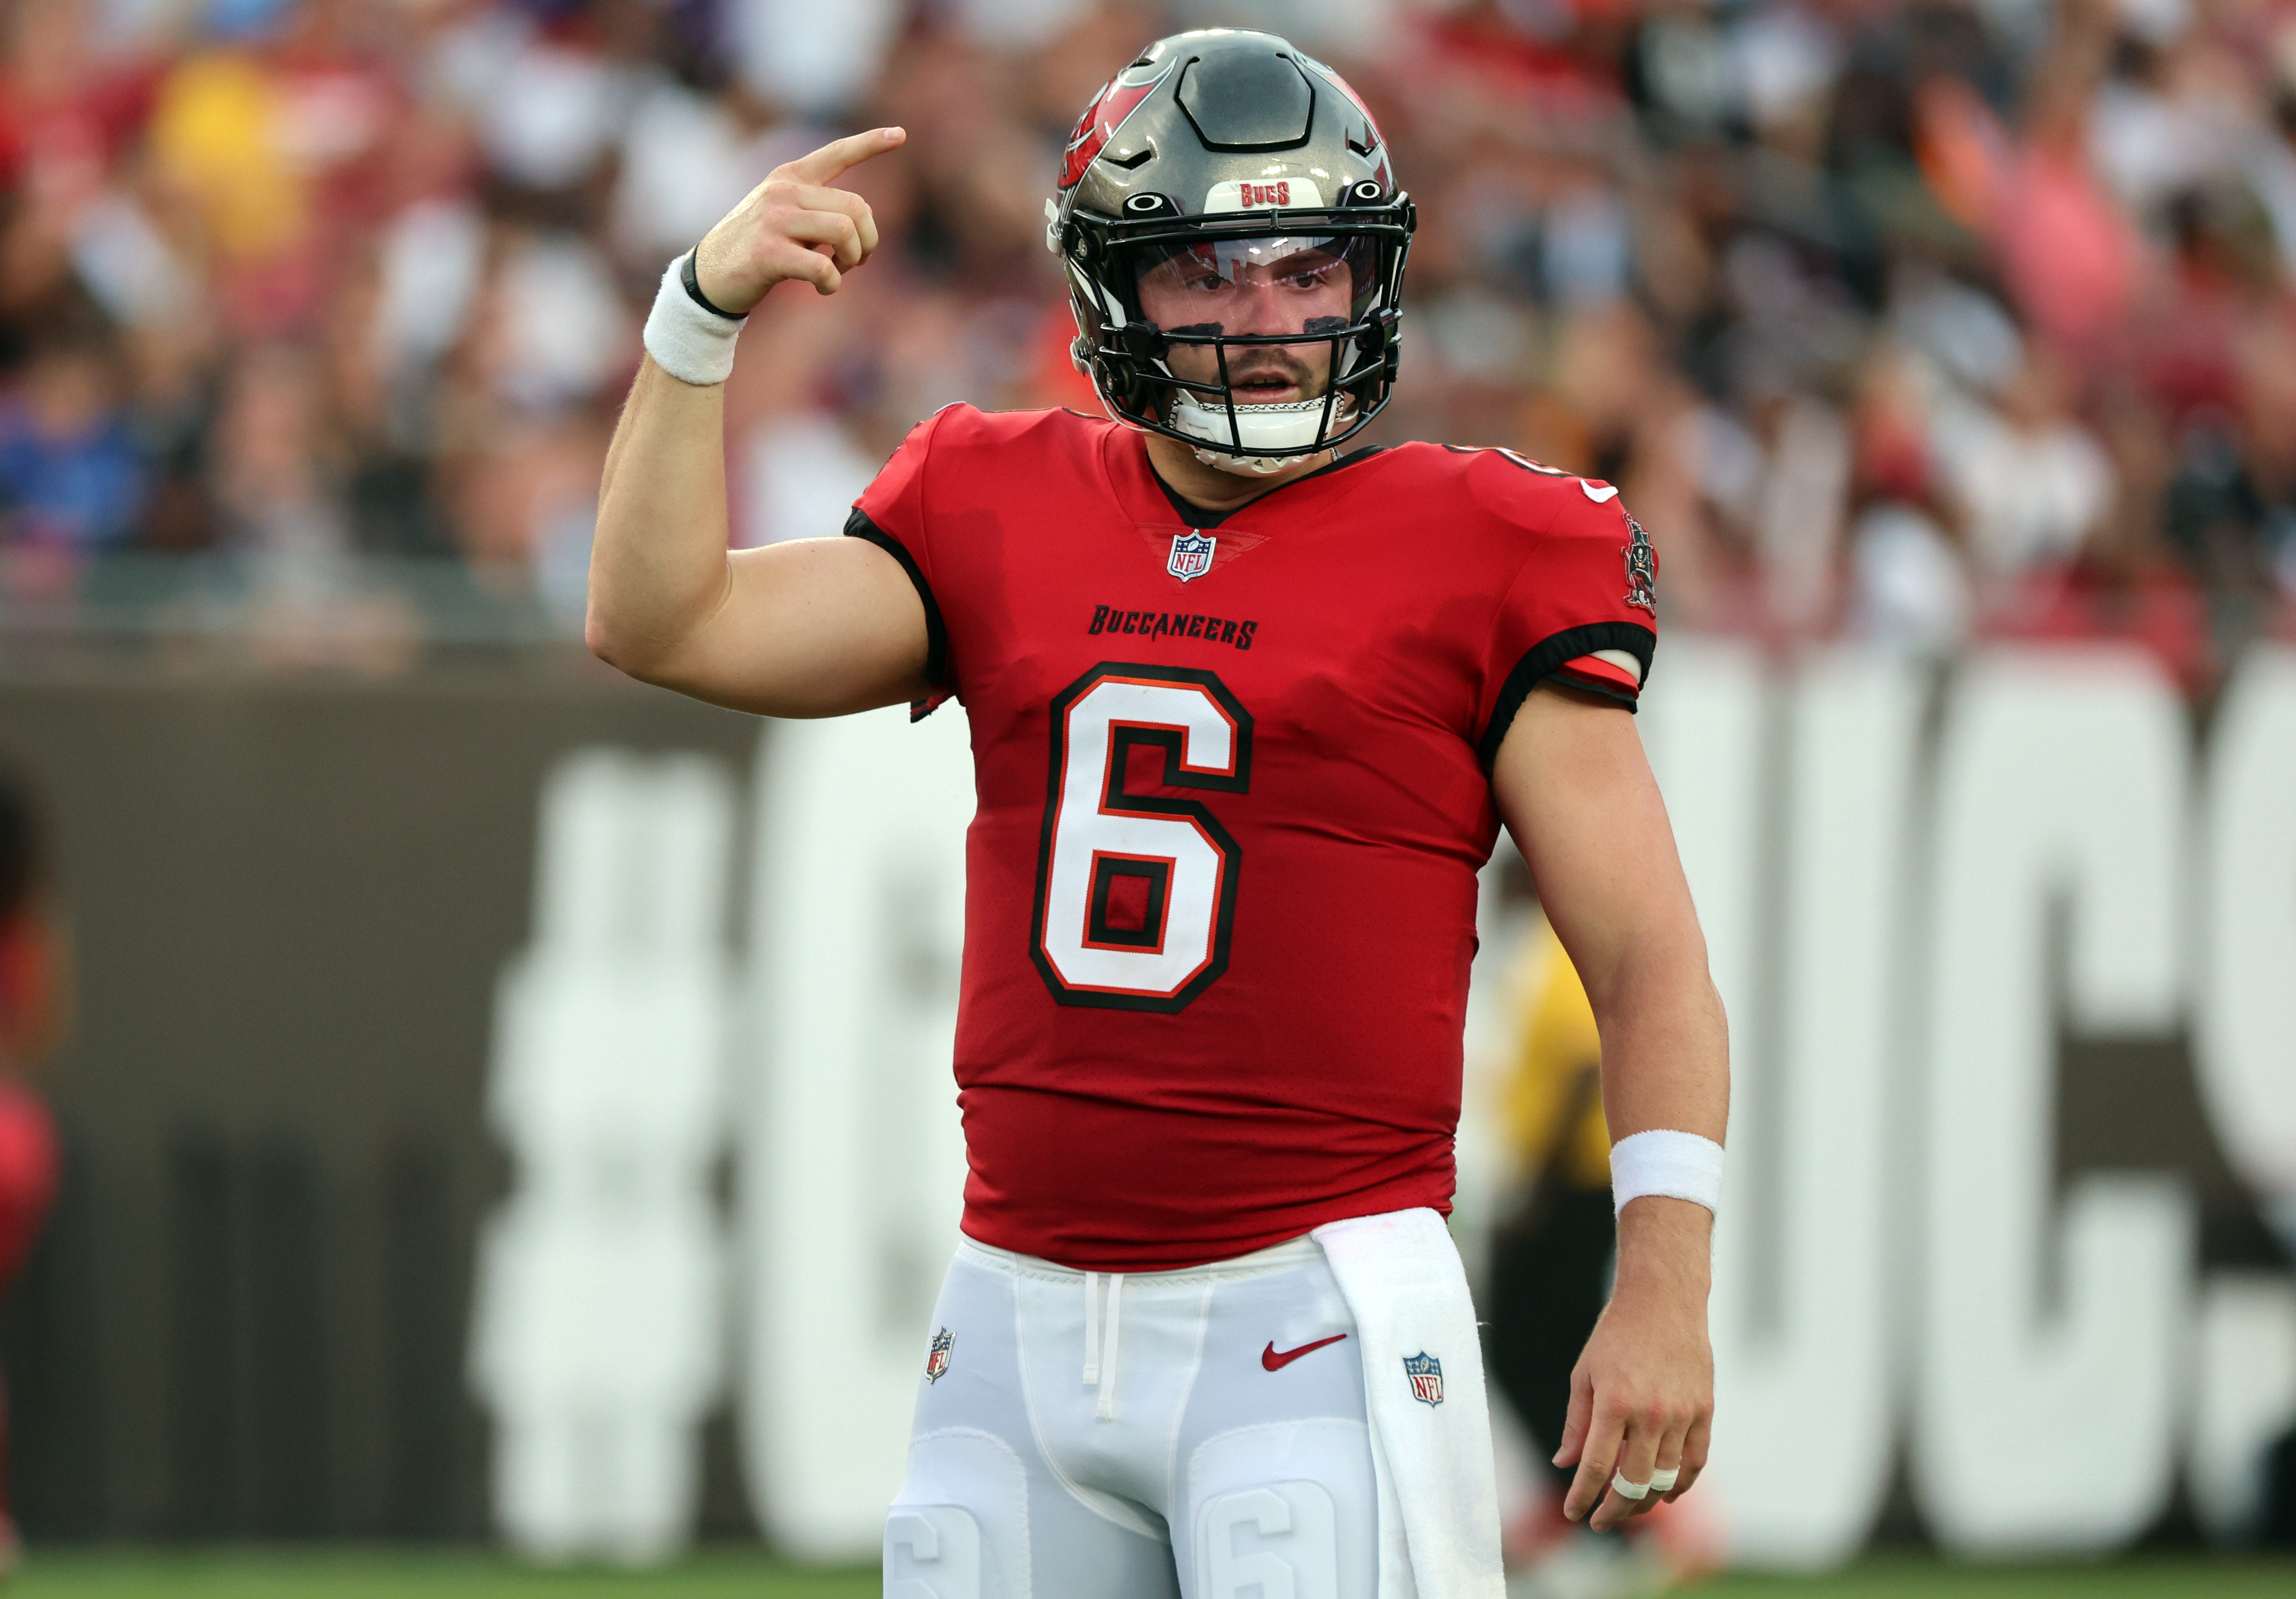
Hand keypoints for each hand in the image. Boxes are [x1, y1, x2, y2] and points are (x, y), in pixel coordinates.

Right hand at [692, 126, 905, 311]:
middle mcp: (783, 191)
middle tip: (855, 261)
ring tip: (838, 272)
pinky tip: (823, 288)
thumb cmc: (755, 248)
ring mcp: (774, 220)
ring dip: (851, 261)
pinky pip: (823, 267)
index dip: (871, 143)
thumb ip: (816, 209)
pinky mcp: (769, 253)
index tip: (900, 134)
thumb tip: (860, 226)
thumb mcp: (782, 214)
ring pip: (845, 232)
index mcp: (789, 177)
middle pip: (856, 207)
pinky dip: (832, 284)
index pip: (837, 154)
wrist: (708, 277)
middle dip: (868, 240)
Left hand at [1552, 1196, 1715, 1532]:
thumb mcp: (1584, 1375)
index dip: (1582, 1497)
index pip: (1597, 1467)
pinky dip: (1681, 1484)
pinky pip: (1696, 1462)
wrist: (1663, 1301)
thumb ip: (1576, 1424)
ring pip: (1667, 1479)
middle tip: (1600, 1522)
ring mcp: (1683, 1414)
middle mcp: (1651, 1413)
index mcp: (1614, 1403)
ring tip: (1628, 1508)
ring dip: (1646, 1502)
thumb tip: (1564, 1464)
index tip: (1573, 1513)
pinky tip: (1666, 1494)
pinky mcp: (1705, 1410)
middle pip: (1634, 1483)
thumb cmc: (1616, 1335)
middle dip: (1614, 1511)